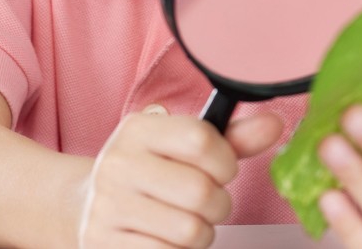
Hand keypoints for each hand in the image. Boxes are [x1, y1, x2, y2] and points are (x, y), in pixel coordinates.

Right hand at [74, 103, 283, 247]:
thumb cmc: (152, 173)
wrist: (86, 206)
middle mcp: (117, 164)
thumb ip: (233, 139)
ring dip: (201, 233)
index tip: (222, 170)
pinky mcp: (102, 243)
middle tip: (207, 203)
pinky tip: (167, 240)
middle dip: (218, 204)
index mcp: (139, 129)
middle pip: (200, 191)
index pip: (202, 140)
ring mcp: (105, 207)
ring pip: (189, 231)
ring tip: (186, 222)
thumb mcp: (184, 147)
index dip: (226, 161)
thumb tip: (274, 125)